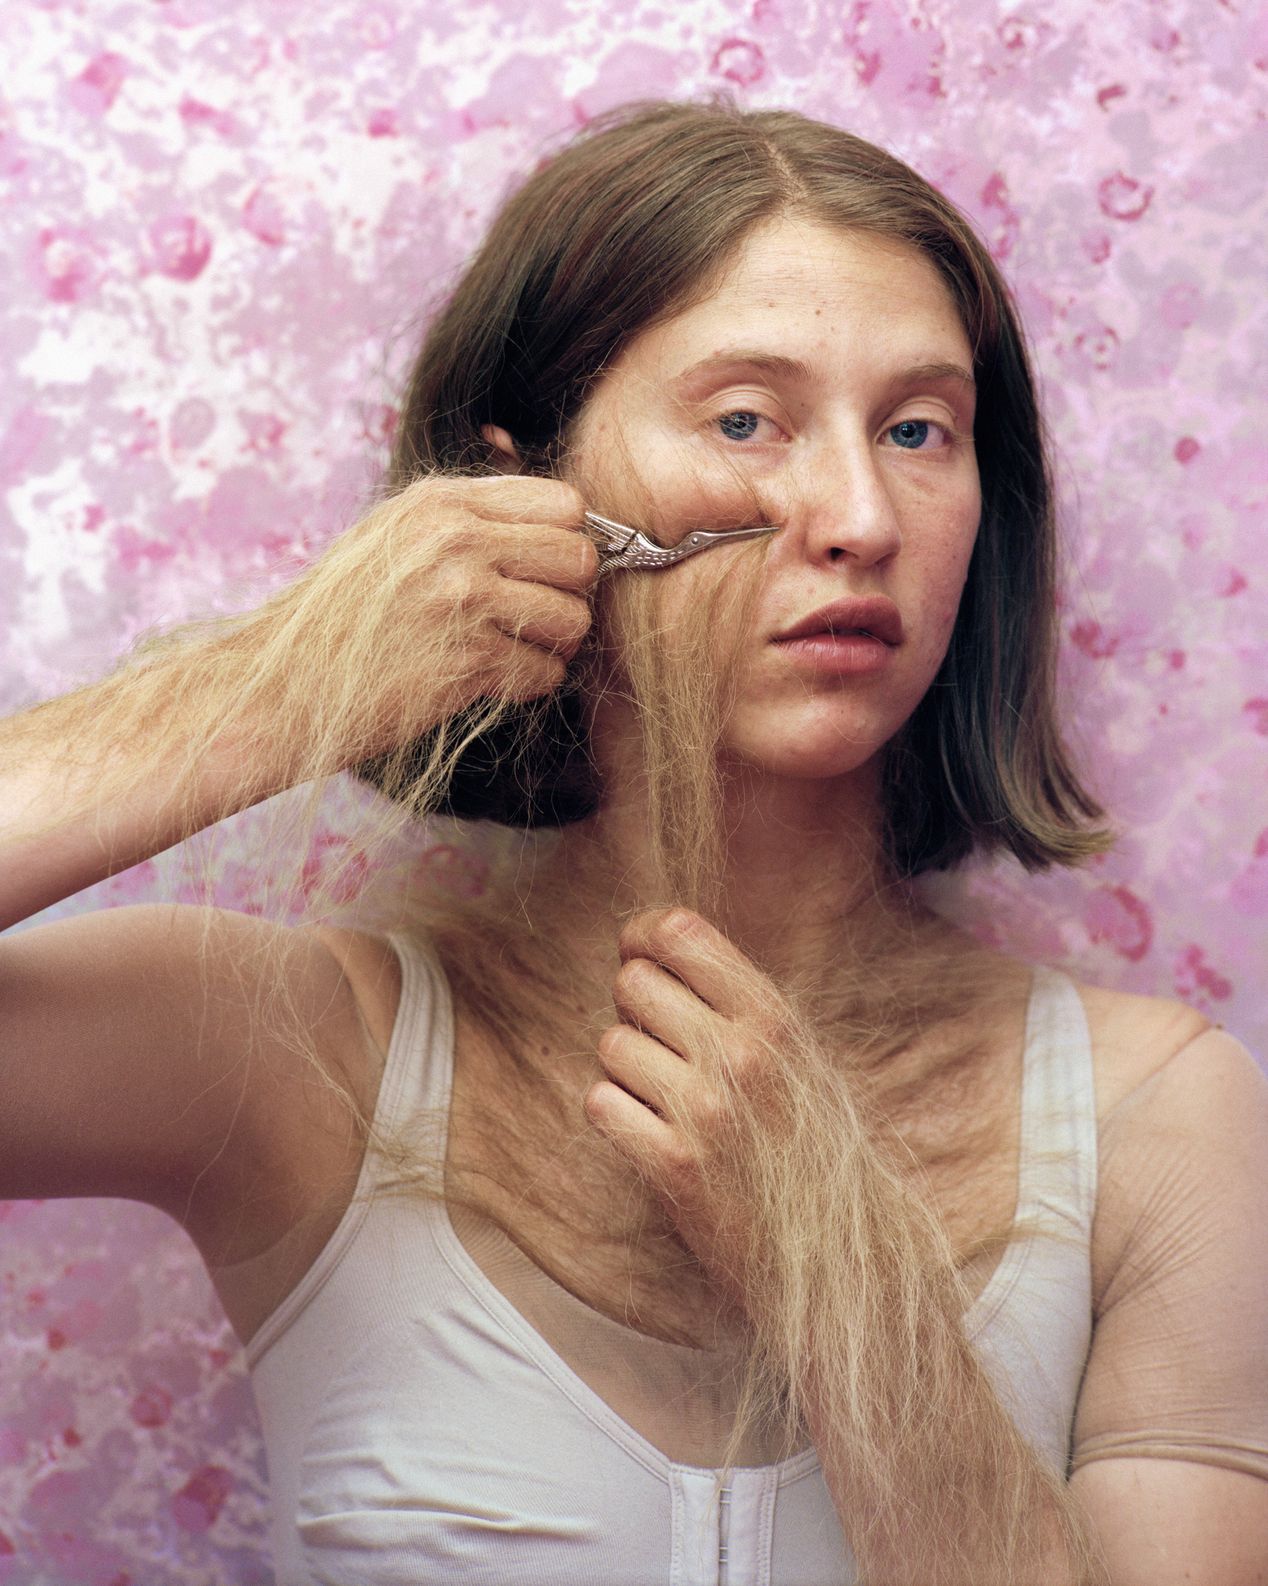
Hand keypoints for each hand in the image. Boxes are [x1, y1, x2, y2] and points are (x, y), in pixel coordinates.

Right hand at [273, 473, 597, 766]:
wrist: (281, 687)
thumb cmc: (340, 619)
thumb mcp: (393, 538)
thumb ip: (465, 521)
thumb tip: (560, 522)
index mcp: (440, 503)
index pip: (563, 503)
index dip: (565, 541)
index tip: (543, 570)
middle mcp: (455, 541)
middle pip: (579, 558)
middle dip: (568, 594)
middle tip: (533, 617)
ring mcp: (462, 600)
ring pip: (573, 620)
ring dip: (553, 646)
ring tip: (510, 650)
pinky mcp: (467, 661)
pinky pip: (545, 672)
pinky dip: (527, 684)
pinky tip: (487, 682)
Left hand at [584, 907, 797, 1313]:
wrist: (836, 1250)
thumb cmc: (806, 1142)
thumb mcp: (794, 1053)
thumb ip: (734, 1001)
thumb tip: (650, 945)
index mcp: (772, 1018)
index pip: (679, 933)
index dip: (643, 936)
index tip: (639, 953)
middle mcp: (740, 1055)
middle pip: (632, 983)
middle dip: (634, 1008)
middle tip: (660, 1044)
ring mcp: (706, 1110)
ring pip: (610, 1043)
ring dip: (625, 1069)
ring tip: (665, 1098)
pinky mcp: (674, 1165)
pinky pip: (600, 1103)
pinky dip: (614, 1114)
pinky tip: (649, 1131)